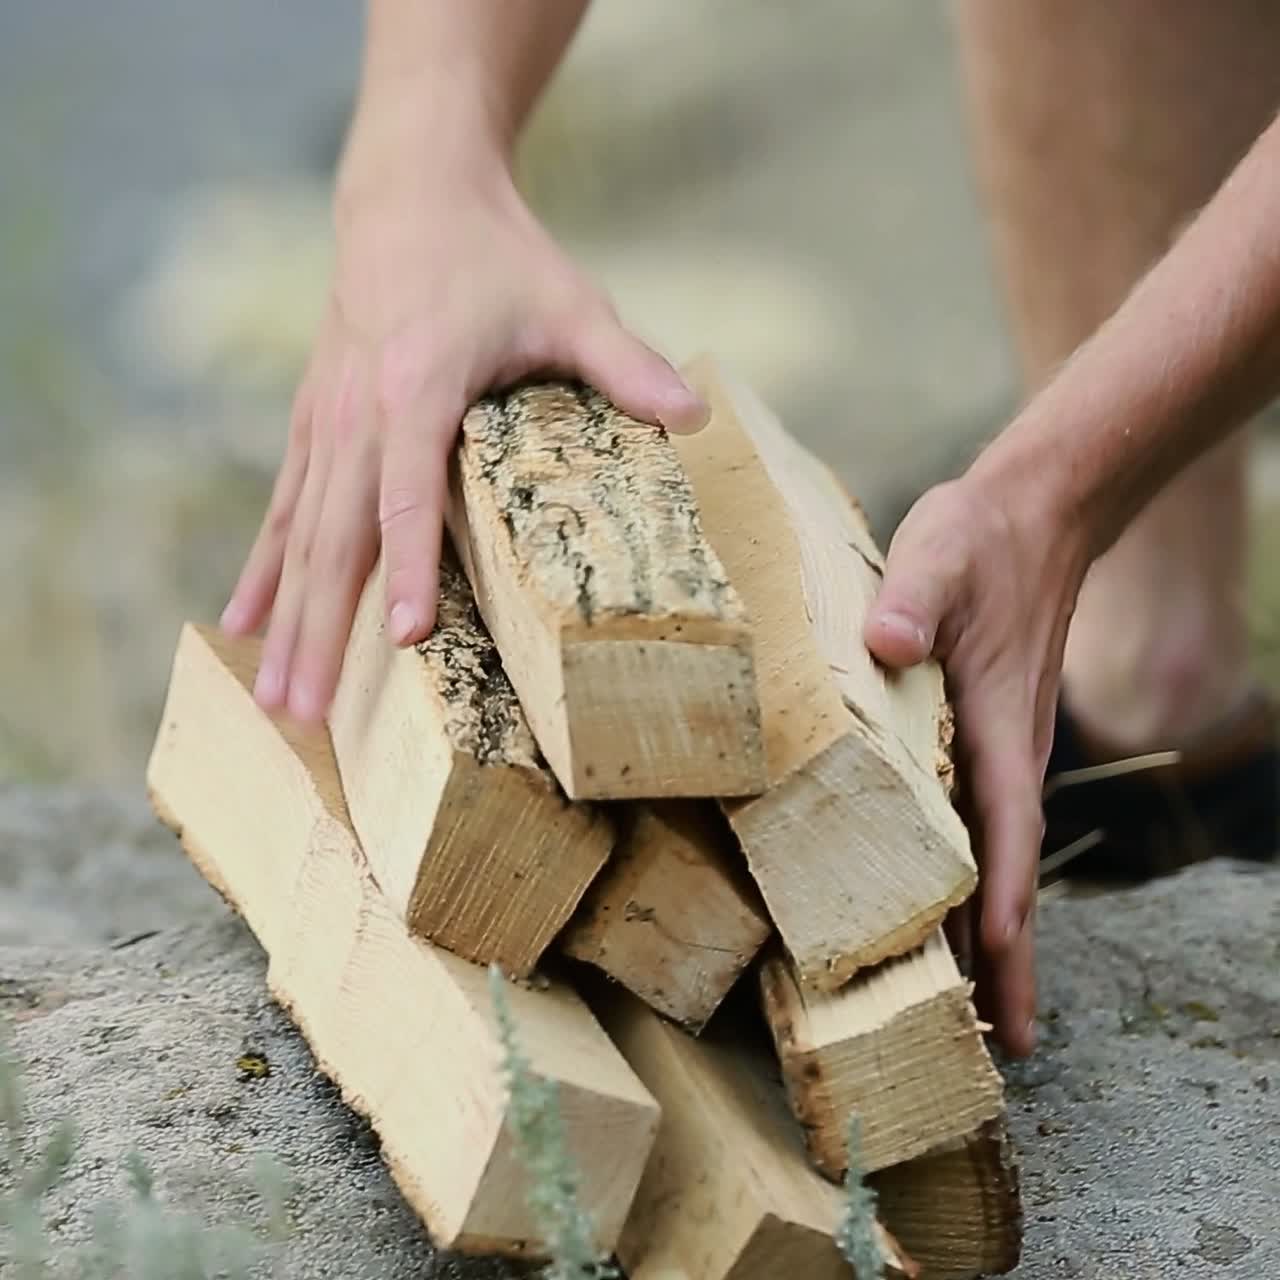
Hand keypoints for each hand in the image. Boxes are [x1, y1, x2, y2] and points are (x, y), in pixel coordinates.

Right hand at [219, 94, 706, 723]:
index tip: (404, 636)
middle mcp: (356, 411)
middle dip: (318, 629)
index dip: (407, 568)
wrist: (409, 194)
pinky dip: (262, 568)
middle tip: (306, 713)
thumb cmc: (494, 255)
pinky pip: (282, 509)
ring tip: (273, 696)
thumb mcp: (569, 303)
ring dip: (283, 619)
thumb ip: (626, 366)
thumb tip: (695, 417)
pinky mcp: (312, 422)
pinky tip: (244, 619)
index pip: (409, 494)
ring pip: (296, 535)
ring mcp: (324, 420)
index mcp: (418, 386)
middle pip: (333, 536)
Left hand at [864, 464, 1088, 1056]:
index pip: (1005, 831)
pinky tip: (950, 918)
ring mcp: (998, 755)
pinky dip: (974, 888)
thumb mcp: (938, 554)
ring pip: (998, 863)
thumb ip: (913, 595)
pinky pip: (984, 833)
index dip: (999, 903)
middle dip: (1007, 960)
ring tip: (978, 1015)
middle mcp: (1006, 756)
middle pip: (1010, 874)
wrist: (1030, 520)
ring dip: (992, 938)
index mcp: (996, 727)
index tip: (995, 972)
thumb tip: (885, 639)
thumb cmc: (980, 541)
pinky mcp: (981, 743)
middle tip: (1000, 1049)